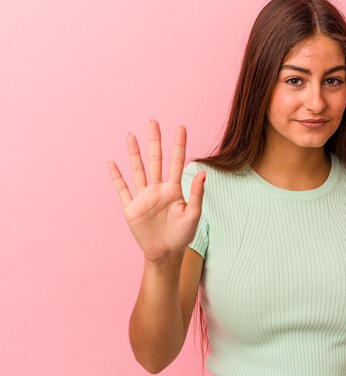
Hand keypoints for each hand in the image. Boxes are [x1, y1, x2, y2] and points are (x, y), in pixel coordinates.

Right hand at [107, 120, 205, 264]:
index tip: (181, 127)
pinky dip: (117, 177)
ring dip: (134, 153)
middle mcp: (158, 189)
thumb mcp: (194, 214)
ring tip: (131, 135)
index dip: (179, 145)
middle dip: (155, 141)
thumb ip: (197, 194)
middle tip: (153, 122)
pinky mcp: (131, 208)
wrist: (166, 253)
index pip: (177, 162)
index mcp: (174, 189)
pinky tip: (112, 163)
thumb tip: (203, 172)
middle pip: (155, 160)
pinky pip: (122, 189)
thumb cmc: (183, 235)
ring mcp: (144, 197)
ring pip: (138, 170)